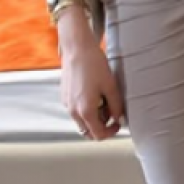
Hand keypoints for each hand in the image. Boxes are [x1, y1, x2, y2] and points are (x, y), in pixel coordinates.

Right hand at [59, 24, 124, 140]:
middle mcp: (73, 111)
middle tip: (112, 114)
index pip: (98, 135)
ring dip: (93, 119)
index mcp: (85, 111)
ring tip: (103, 102)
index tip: (118, 123)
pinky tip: (93, 94)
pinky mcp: (64, 97)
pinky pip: (75, 111)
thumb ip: (116, 107)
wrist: (77, 49)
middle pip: (87, 132)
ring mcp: (66, 104)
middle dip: (101, 127)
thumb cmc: (95, 66)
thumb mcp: (111, 86)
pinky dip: (85, 110)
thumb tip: (119, 120)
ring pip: (81, 122)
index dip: (111, 132)